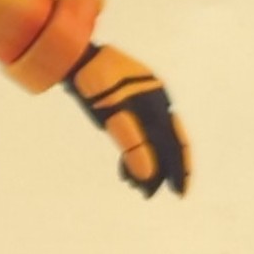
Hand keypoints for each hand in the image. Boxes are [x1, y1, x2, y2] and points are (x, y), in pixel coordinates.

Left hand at [64, 42, 190, 197]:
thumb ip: (133, 145)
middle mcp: (155, 102)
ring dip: (144, 165)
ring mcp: (142, 103)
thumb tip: (150, 175)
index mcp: (158, 103)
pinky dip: (133, 153)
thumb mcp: (113, 116)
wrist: (72, 57)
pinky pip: (138, 134)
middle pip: (165, 144)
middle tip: (148, 195)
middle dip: (160, 172)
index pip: (176, 142)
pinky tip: (124, 170)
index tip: (180, 194)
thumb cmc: (93, 82)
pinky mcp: (127, 105)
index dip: (180, 169)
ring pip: (150, 141)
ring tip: (134, 187)